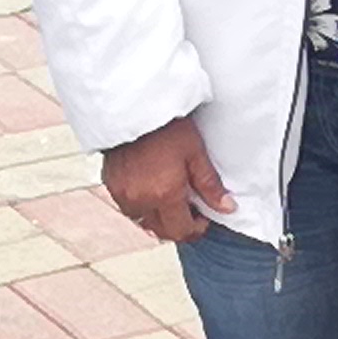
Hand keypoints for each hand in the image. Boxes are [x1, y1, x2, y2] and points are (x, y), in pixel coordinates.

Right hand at [103, 116, 235, 244]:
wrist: (133, 107)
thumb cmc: (166, 126)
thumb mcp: (195, 153)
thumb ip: (210, 185)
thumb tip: (227, 207)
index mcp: (164, 194)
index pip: (181, 231)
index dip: (196, 229)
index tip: (203, 217)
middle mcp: (140, 200)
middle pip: (161, 231)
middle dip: (178, 225)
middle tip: (190, 208)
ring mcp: (122, 194)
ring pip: (144, 222)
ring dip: (159, 218)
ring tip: (171, 198)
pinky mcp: (111, 185)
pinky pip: (128, 208)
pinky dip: (142, 206)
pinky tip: (152, 189)